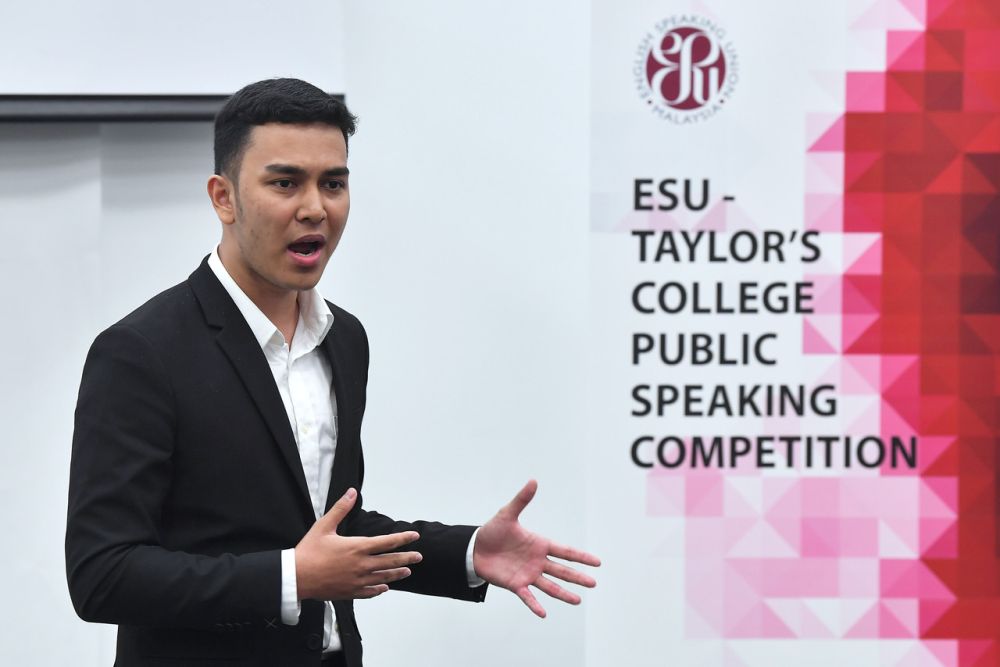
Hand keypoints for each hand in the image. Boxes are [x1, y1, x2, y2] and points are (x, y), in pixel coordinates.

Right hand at [295, 488, 421, 600]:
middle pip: (390, 561)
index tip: (414, 536)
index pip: (387, 542)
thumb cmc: (308, 551)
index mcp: (357, 547)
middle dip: (407, 558)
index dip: (403, 538)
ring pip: (383, 577)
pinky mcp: (350, 592)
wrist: (296, 577)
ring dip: (397, 574)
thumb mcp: (324, 525)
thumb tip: (352, 492)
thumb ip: (341, 508)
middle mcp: (361, 565)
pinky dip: (379, 589)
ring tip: (407, 571)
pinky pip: (370, 592)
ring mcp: (357, 580)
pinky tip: (385, 588)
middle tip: (419, 556)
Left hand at [473, 480, 599, 617]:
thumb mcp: (507, 514)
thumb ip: (522, 500)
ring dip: (563, 594)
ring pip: (550, 585)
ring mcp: (528, 574)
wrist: (475, 549)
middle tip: (593, 583)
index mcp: (539, 544)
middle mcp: (537, 561)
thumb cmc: (493, 531)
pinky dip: (535, 605)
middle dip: (577, 577)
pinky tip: (544, 613)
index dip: (580, 557)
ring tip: (578, 600)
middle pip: (562, 570)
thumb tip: (533, 481)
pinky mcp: (515, 584)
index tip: (597, 562)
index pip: (565, 551)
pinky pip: (527, 596)